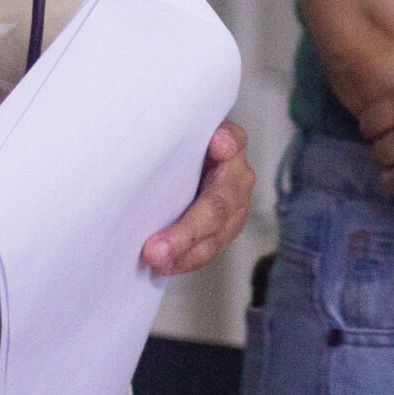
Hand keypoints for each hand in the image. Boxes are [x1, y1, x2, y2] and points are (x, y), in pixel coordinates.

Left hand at [142, 121, 253, 276]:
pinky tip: (164, 265)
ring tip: (157, 261)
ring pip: (216, 234)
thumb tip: (200, 137)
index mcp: (229, 142)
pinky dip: (185, 259)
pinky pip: (208, 248)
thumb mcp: (180, 131)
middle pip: (218, 204)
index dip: (226, 144)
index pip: (232, 140)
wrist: (188, 164)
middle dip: (187, 230)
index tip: (218, 144)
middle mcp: (237, 174)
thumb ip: (178, 129)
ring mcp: (235, 205)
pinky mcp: (225, 228)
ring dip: (185, 252)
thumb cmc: (180, 146)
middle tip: (156, 248)